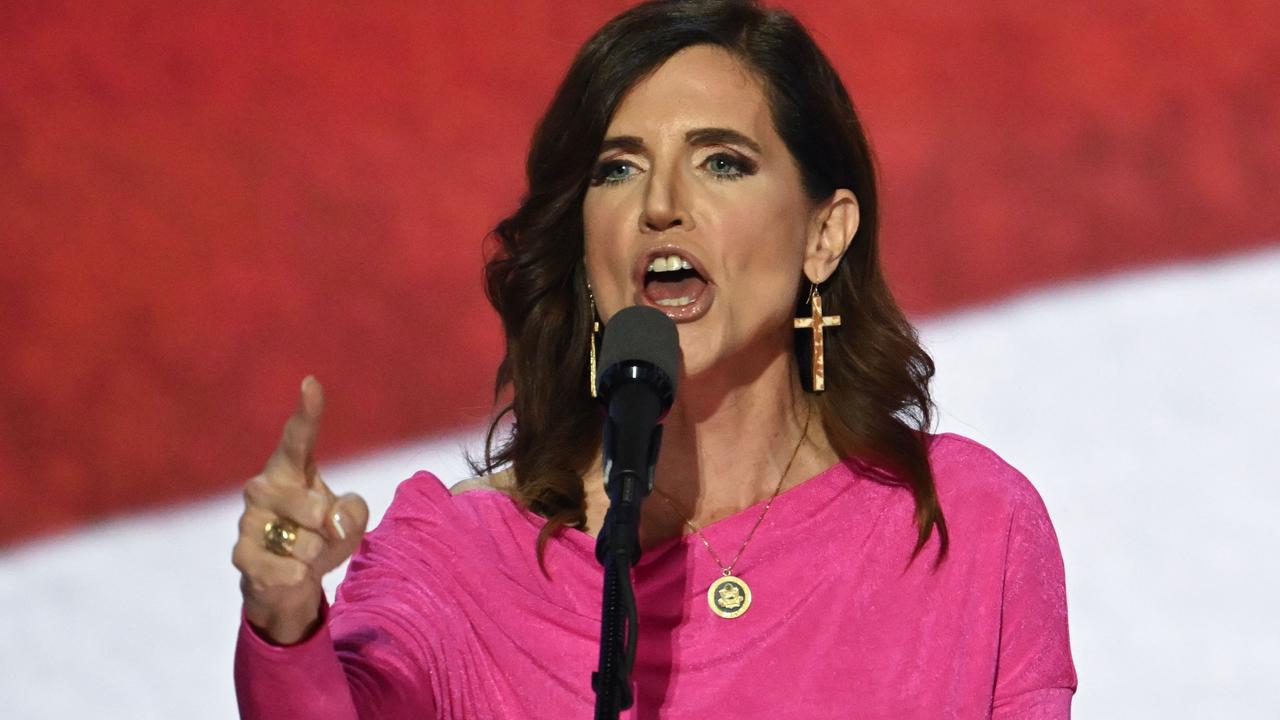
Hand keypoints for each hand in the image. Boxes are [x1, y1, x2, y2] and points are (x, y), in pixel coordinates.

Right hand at [232, 376, 369, 644]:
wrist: (288, 583)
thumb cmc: (321, 537)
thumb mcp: (351, 521)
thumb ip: (354, 511)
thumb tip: (330, 520)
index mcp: (290, 469)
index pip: (298, 437)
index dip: (307, 412)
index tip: (311, 384)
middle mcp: (262, 488)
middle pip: (310, 505)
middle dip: (327, 526)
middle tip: (324, 532)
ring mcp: (248, 520)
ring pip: (300, 541)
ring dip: (315, 554)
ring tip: (307, 554)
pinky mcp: (241, 554)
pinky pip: (280, 568)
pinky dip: (296, 575)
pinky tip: (293, 574)